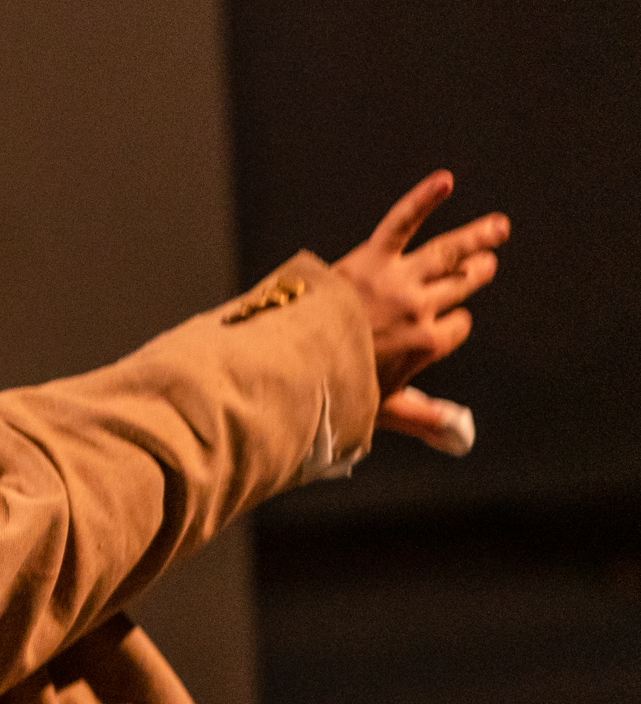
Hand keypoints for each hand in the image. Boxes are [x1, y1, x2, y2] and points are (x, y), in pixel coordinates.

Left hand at [330, 171, 509, 447]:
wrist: (293, 364)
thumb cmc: (333, 390)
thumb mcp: (382, 409)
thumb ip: (422, 417)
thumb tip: (456, 434)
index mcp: (426, 344)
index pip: (457, 326)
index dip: (451, 326)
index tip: (440, 328)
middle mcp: (419, 309)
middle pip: (460, 285)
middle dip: (475, 275)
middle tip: (484, 266)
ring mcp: (398, 281)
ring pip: (449, 253)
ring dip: (477, 239)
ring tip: (497, 228)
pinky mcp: (372, 257)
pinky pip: (403, 222)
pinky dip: (423, 199)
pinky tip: (444, 181)